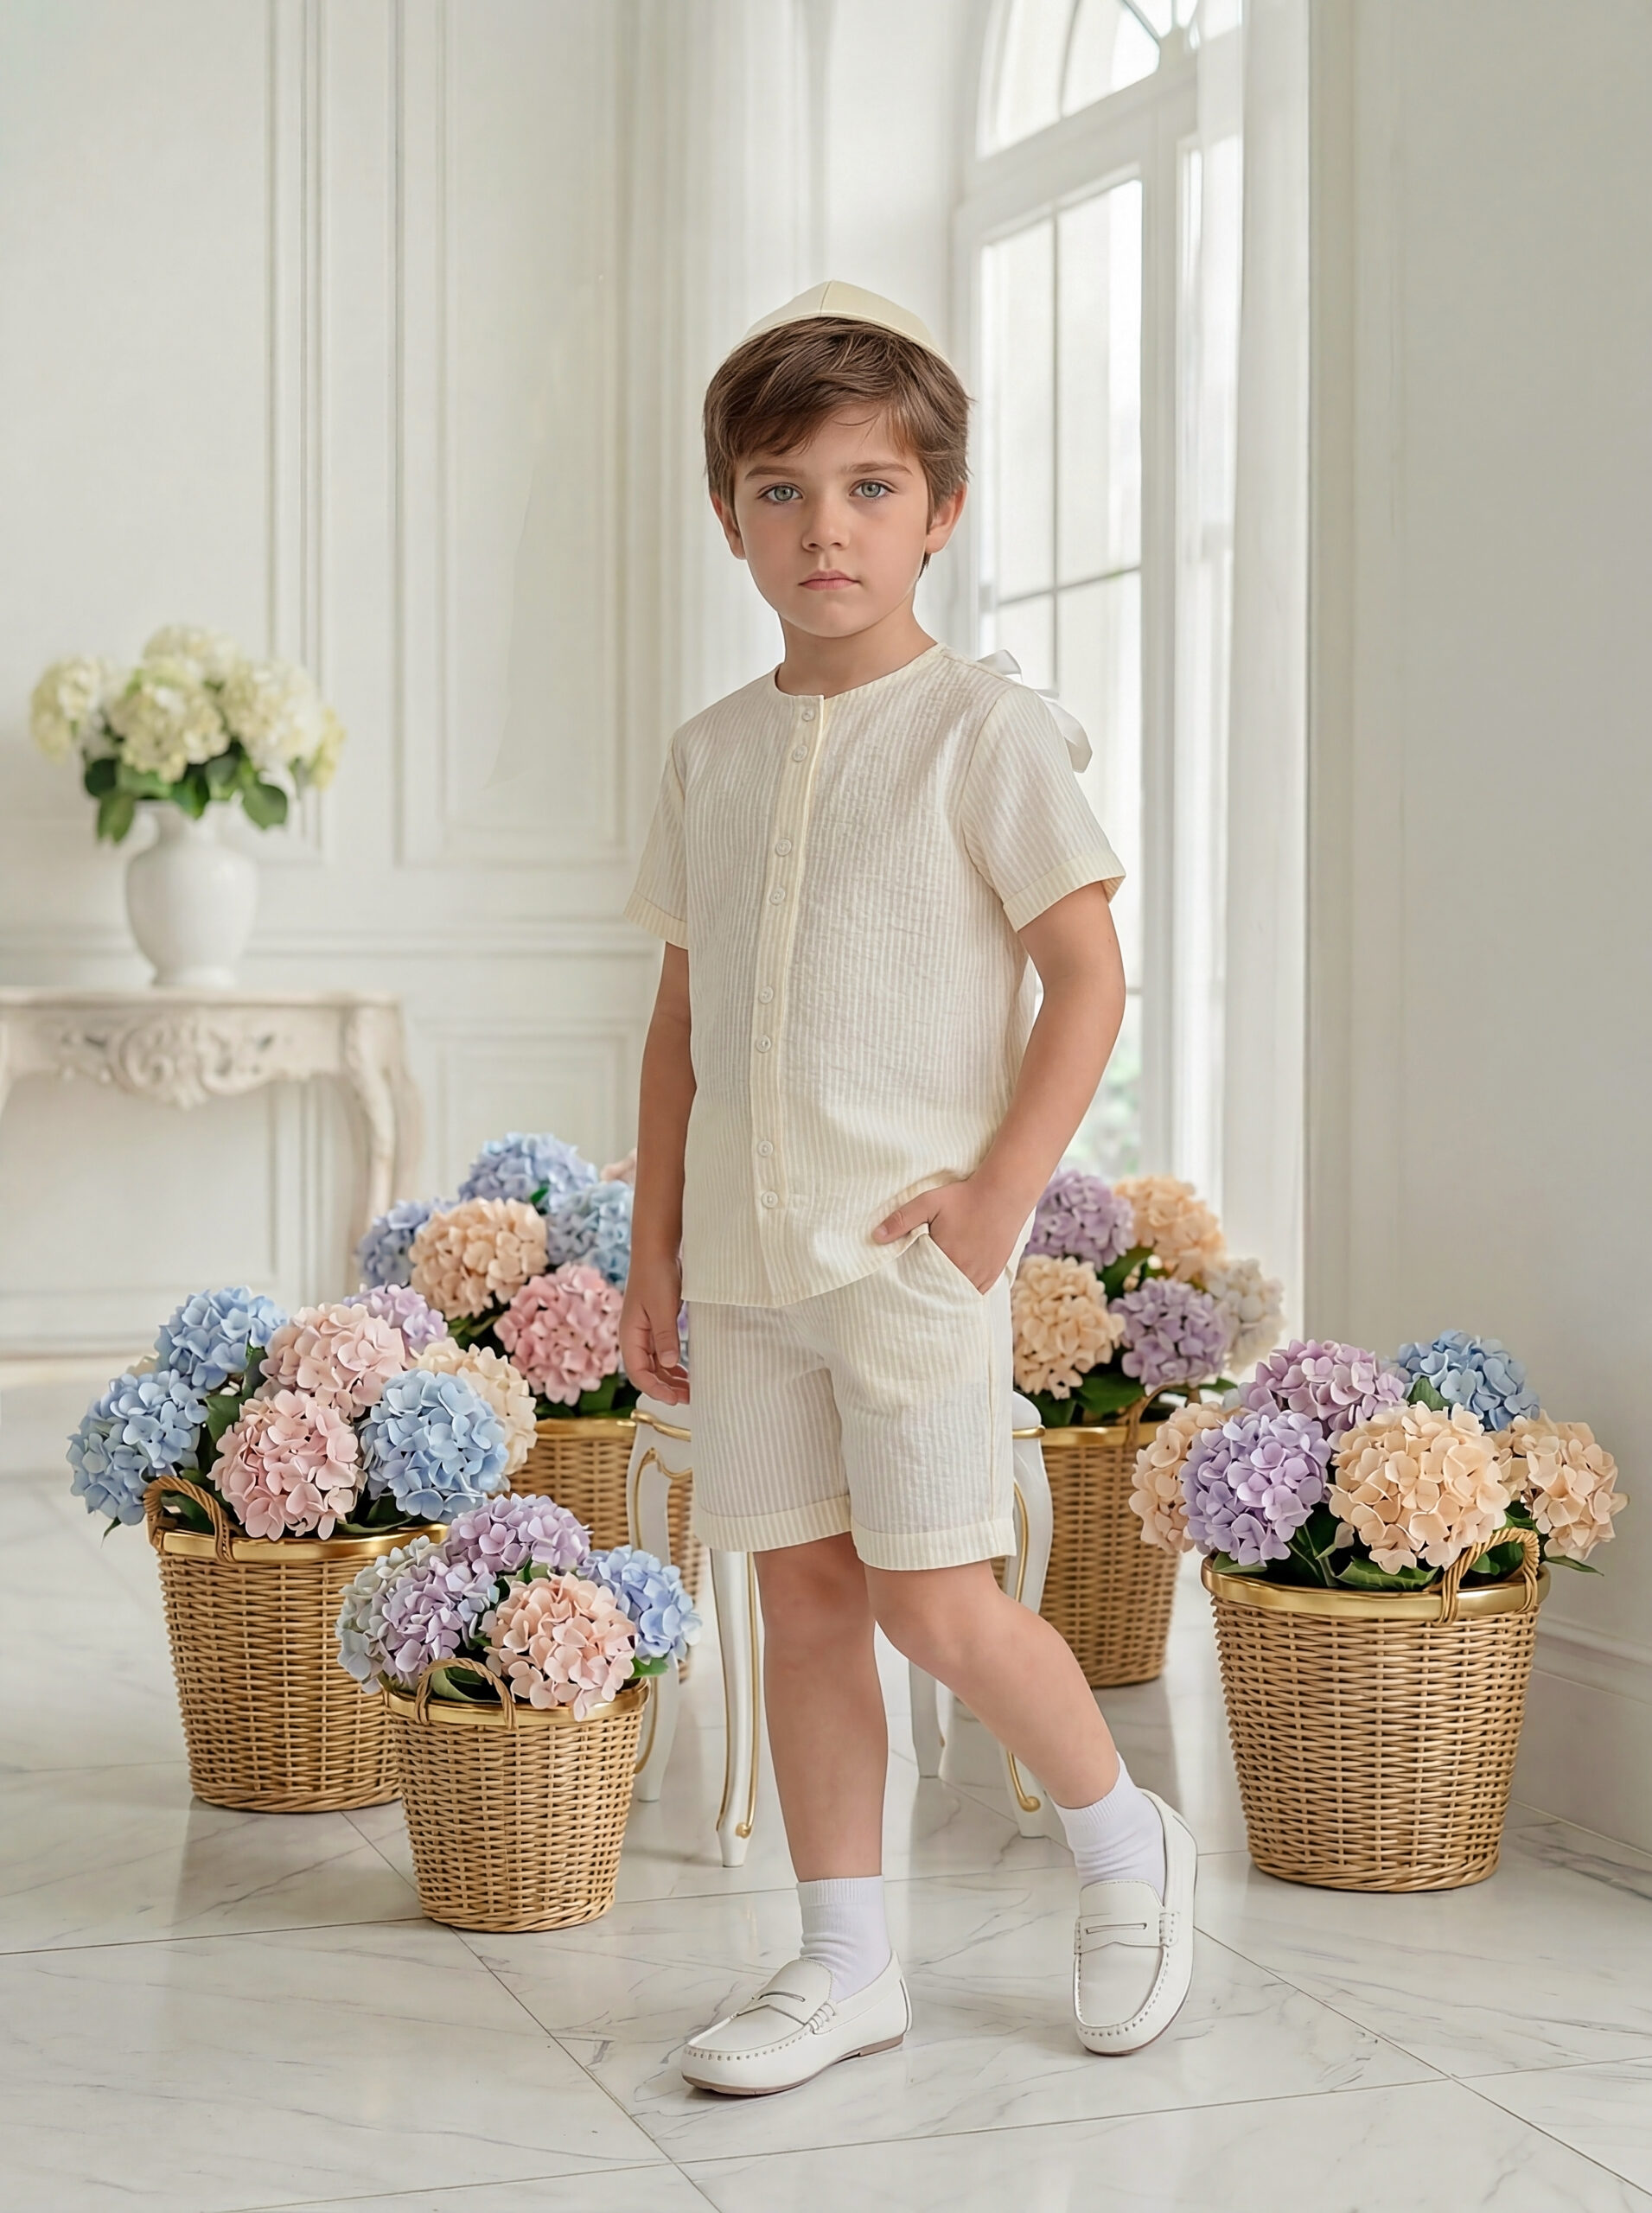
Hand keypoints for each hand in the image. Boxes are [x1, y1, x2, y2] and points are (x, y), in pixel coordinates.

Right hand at [620, 1256, 688, 1404]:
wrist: (656, 1251)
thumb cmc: (656, 1275)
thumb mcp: (663, 1307)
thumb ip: (665, 1337)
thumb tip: (669, 1365)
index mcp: (630, 1335)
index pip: (638, 1373)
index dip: (655, 1389)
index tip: (675, 1399)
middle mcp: (634, 1337)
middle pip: (646, 1372)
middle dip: (665, 1388)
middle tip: (689, 1398)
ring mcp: (643, 1332)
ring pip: (654, 1365)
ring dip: (669, 1379)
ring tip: (690, 1389)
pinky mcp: (654, 1325)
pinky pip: (660, 1353)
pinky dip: (671, 1365)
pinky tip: (685, 1371)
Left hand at [873, 1175, 1026, 1292]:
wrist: (1003, 1194)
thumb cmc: (964, 1197)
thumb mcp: (928, 1202)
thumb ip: (901, 1220)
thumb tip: (876, 1237)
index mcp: (946, 1258)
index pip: (921, 1284)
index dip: (910, 1287)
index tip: (899, 1289)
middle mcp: (965, 1272)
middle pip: (939, 1294)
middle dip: (926, 1295)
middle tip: (912, 1297)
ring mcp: (982, 1276)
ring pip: (958, 1297)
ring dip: (945, 1296)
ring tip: (931, 1297)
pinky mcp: (993, 1275)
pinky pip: (975, 1294)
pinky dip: (963, 1294)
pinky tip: (952, 1293)